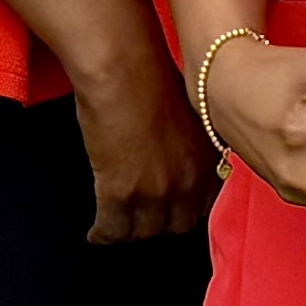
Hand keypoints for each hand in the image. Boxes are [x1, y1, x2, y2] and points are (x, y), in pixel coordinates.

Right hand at [67, 39, 218, 244]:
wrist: (124, 71)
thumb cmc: (151, 77)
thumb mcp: (190, 115)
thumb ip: (191, 143)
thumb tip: (179, 154)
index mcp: (209, 161)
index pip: (203, 206)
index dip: (182, 210)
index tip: (170, 210)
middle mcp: (188, 182)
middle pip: (176, 226)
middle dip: (158, 225)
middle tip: (141, 221)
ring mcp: (155, 192)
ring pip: (143, 232)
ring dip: (129, 231)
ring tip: (117, 227)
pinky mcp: (120, 194)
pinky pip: (113, 229)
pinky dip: (103, 234)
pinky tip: (97, 234)